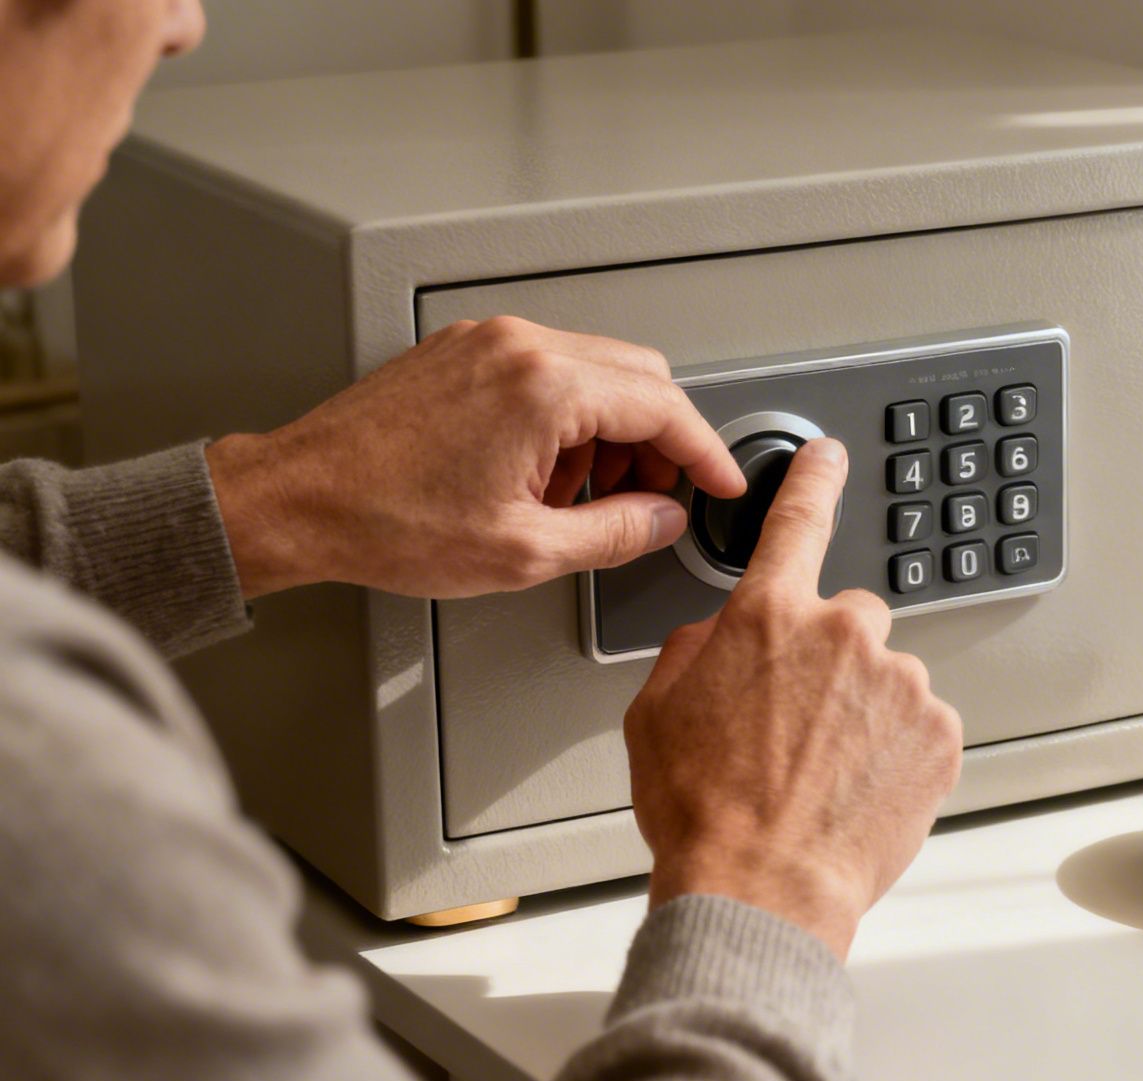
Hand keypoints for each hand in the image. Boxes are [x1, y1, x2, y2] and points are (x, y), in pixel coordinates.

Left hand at [203, 316, 745, 598]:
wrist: (295, 502)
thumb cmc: (383, 522)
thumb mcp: (525, 552)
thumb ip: (616, 534)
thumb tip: (662, 521)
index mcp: (545, 386)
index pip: (663, 405)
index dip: (705, 452)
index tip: (722, 482)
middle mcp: (520, 346)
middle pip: (639, 376)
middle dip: (658, 441)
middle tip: (653, 499)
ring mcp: (487, 341)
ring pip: (594, 370)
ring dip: (609, 431)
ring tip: (579, 498)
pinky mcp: (461, 350)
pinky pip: (544, 370)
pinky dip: (564, 418)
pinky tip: (540, 473)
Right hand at [623, 438, 962, 959]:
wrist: (760, 889)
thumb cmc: (703, 812)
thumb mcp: (654, 714)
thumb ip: (691, 652)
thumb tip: (716, 638)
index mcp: (769, 618)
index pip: (797, 522)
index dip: (813, 481)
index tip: (829, 456)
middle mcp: (843, 635)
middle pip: (852, 619)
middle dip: (832, 659)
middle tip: (800, 723)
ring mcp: (900, 684)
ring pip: (888, 679)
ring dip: (866, 712)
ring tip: (822, 773)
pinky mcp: (939, 735)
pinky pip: (922, 728)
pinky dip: (898, 753)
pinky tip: (858, 790)